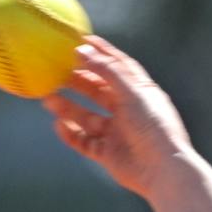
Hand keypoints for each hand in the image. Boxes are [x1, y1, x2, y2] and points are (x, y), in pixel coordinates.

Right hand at [43, 36, 196, 198]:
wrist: (163, 171)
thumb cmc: (154, 128)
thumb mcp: (133, 93)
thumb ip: (108, 70)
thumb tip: (82, 49)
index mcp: (140, 94)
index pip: (119, 67)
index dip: (101, 53)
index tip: (80, 40)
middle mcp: (128, 112)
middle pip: (97, 91)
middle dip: (77, 80)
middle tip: (54, 70)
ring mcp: (118, 133)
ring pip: (86, 117)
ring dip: (67, 108)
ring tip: (48, 98)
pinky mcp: (109, 154)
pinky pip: (84, 142)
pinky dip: (71, 134)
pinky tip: (58, 125)